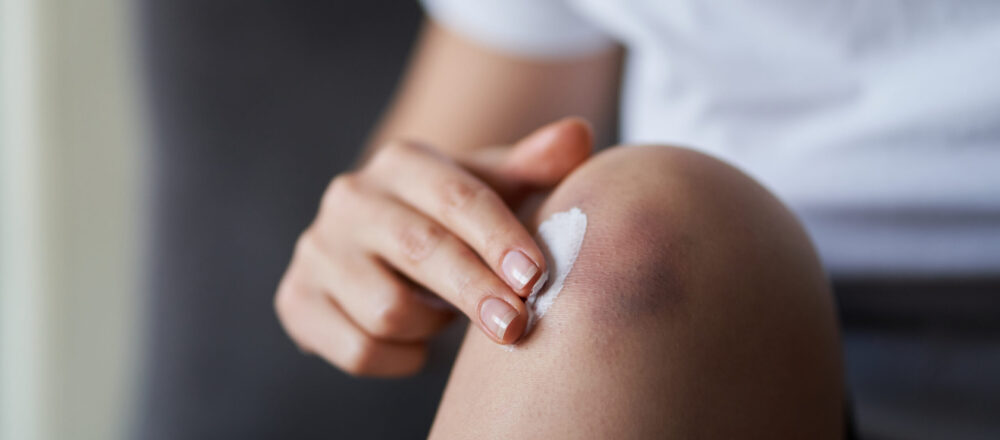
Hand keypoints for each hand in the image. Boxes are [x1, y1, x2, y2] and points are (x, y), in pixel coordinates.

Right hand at [274, 118, 592, 375]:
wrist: (378, 246)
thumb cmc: (450, 216)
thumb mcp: (492, 187)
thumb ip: (535, 164)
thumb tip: (579, 134)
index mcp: (402, 162)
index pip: (459, 197)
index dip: (499, 239)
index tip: (535, 278)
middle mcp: (351, 198)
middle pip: (422, 250)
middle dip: (476, 291)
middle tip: (516, 326)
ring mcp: (317, 250)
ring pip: (388, 310)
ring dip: (433, 326)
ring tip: (446, 316)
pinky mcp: (297, 300)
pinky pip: (359, 349)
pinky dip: (400, 359)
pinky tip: (415, 344)